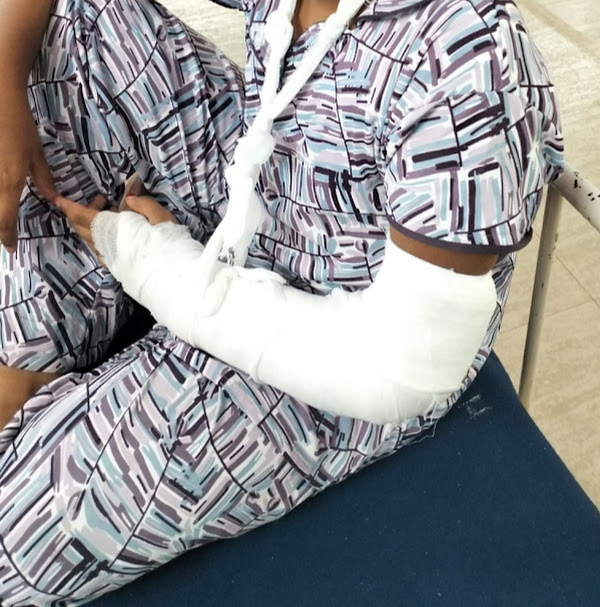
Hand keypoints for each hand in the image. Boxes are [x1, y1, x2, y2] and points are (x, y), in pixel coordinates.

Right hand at [0, 93, 56, 251]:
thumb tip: (51, 198)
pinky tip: (2, 198)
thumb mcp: (35, 154)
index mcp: (8, 183)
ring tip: (4, 223)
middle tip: (5, 236)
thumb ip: (42, 179)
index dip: (7, 237)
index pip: (5, 219)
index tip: (11, 248)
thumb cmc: (17, 126)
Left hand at [56, 193, 177, 259]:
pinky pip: (100, 250)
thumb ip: (143, 204)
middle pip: (82, 227)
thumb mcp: (160, 217)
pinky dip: (101, 238)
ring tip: (114, 216)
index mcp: (111, 229)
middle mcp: (105, 245)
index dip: (68, 206)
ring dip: (94, 225)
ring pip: (90, 240)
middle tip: (103, 200)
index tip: (57, 198)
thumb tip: (129, 199)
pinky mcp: (117, 269)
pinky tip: (116, 235)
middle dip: (84, 211)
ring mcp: (109, 259)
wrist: (173, 280)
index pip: (81, 216)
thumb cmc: (167, 245)